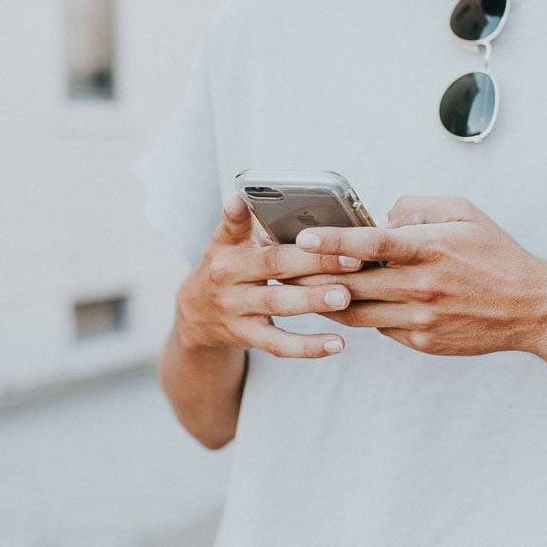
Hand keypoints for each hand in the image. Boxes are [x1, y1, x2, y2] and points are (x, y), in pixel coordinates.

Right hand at [174, 194, 363, 357]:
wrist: (194, 318)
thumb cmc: (228, 269)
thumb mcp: (227, 244)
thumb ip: (249, 223)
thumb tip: (278, 199)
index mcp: (226, 246)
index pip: (232, 226)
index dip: (238, 213)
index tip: (242, 199)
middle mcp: (227, 276)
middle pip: (273, 264)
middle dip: (314, 260)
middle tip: (352, 258)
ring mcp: (235, 308)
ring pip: (277, 303)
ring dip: (313, 299)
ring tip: (344, 296)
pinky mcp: (245, 336)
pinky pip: (279, 344)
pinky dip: (308, 347)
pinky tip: (337, 343)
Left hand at [291, 196, 546, 356]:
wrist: (531, 307)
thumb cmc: (496, 254)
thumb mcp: (464, 213)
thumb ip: (419, 207)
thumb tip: (382, 216)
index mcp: (430, 248)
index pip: (372, 243)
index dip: (333, 240)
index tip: (302, 237)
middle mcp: (422, 285)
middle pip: (352, 281)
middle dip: (312, 274)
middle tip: (280, 266)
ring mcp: (420, 317)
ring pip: (357, 311)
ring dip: (324, 300)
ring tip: (296, 288)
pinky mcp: (421, 341)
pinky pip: (378, 327)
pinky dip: (359, 314)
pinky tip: (341, 304)